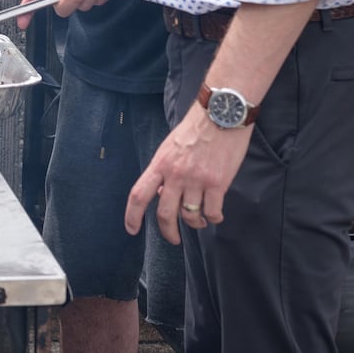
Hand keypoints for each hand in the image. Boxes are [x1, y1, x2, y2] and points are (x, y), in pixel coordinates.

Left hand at [124, 104, 252, 244]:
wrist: (221, 115)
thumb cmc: (195, 130)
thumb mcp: (169, 148)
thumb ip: (163, 170)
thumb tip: (161, 194)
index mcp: (159, 164)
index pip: (139, 195)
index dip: (132, 216)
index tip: (132, 230)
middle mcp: (175, 174)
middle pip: (165, 214)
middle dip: (168, 232)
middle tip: (174, 239)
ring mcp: (196, 180)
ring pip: (190, 216)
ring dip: (195, 223)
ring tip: (199, 220)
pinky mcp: (218, 183)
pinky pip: (212, 212)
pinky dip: (214, 218)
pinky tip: (215, 215)